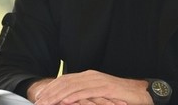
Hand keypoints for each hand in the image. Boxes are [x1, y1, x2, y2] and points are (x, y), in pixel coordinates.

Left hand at [31, 70, 151, 104]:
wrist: (140, 93)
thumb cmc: (119, 96)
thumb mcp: (98, 95)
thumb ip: (84, 95)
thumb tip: (68, 101)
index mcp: (88, 76)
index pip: (64, 81)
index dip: (50, 88)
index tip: (39, 98)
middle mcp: (91, 76)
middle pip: (65, 83)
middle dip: (50, 93)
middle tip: (38, 102)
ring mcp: (98, 81)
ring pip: (73, 87)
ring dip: (57, 96)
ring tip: (46, 103)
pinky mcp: (106, 88)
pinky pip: (86, 92)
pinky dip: (74, 96)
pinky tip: (65, 101)